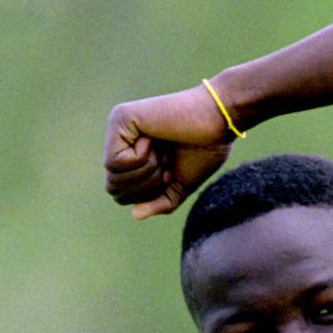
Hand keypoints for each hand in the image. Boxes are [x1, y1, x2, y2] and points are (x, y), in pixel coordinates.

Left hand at [103, 82, 236, 218]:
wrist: (219, 120)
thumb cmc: (205, 149)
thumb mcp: (179, 185)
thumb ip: (159, 202)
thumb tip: (134, 214)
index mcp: (131, 153)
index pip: (121, 194)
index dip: (148, 194)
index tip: (170, 170)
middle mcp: (119, 139)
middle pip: (113, 188)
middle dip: (147, 186)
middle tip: (167, 162)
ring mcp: (117, 126)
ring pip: (113, 177)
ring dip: (146, 172)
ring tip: (163, 150)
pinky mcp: (119, 118)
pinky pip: (115, 162)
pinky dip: (141, 159)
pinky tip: (154, 138)